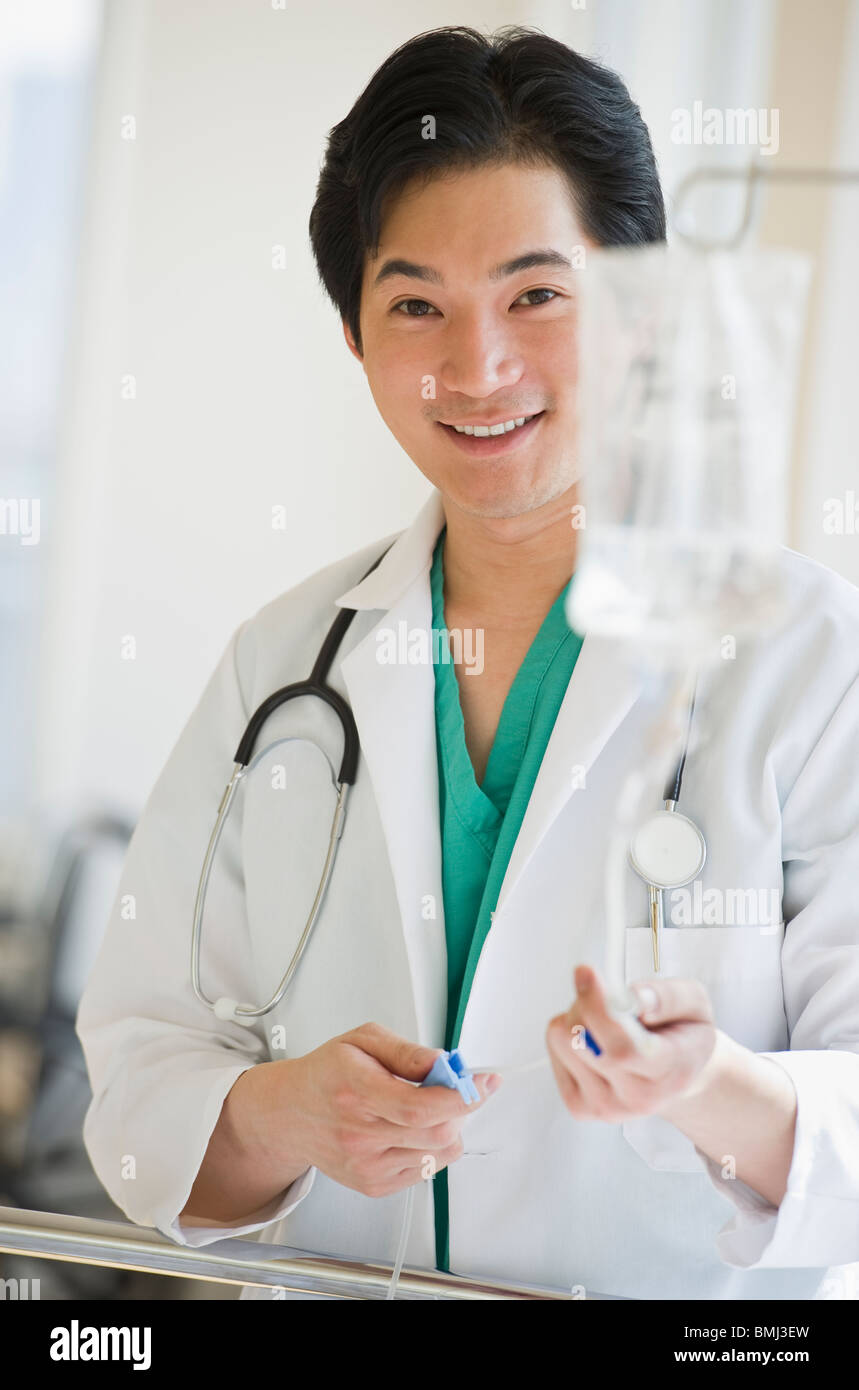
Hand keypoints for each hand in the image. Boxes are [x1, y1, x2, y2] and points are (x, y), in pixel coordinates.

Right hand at [261, 1023, 500, 1197]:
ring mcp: (367, 1166)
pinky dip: (431, 1146)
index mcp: (357, 1092)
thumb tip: (443, 1063)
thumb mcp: (362, 1040)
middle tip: (458, 1087)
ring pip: (439, 1154)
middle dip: (461, 1108)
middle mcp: (360, 1136)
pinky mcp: (373, 1185)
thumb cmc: (327, 1073)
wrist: (291, 1114)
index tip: (486, 1082)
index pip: (420, 1108)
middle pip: (438, 1134)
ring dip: (448, 1127)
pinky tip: (410, 1128)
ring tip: (427, 1107)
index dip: (462, 1097)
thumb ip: (407, 1051)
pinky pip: (426, 1170)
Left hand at [545, 964, 716, 1121]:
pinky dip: (568, 1032)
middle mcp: (638, 1098)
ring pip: (563, 1040)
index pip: (624, 1049)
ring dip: (577, 1015)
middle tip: (609, 994)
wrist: (675, 1079)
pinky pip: (554, 1049)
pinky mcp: (580, 1107)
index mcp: (672, 1073)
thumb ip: (669, 997)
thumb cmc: (684, 1036)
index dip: (598, 1008)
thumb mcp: (695, 1003)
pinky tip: (595, 1039)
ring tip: (606, 1019)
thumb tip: (633, 998)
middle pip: (583, 1040)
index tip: (586, 971)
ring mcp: (606, 1108)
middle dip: (587, 1000)